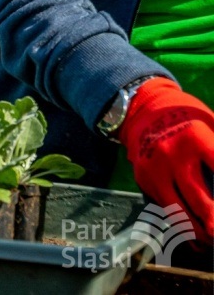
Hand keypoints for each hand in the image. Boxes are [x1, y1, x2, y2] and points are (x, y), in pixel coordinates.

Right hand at [118, 77, 213, 242]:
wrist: (142, 109)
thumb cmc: (189, 119)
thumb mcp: (212, 123)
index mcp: (196, 138)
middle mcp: (172, 154)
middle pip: (199, 199)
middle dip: (213, 223)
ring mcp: (154, 168)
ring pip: (177, 211)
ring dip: (197, 232)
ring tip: (210, 240)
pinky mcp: (142, 178)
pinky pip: (163, 207)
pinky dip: (180, 224)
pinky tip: (195, 236)